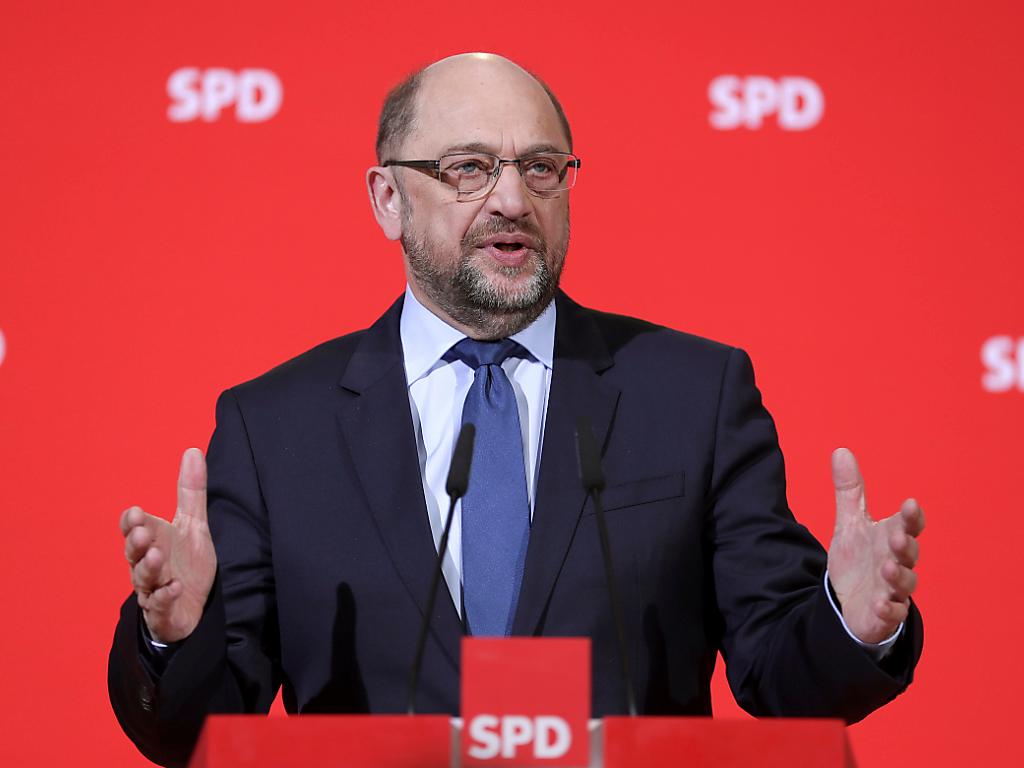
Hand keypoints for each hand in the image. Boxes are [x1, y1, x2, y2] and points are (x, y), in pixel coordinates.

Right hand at [120, 448, 216, 643]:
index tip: (137, 513)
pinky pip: (159, 606)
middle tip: (143, 533)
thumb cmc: (187, 564)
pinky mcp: (164, 612)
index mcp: (151, 541)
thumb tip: (192, 450)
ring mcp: (153, 589)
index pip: (132, 528)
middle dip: (136, 543)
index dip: (131, 522)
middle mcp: (146, 565)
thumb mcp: (193, 525)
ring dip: (148, 568)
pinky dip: (164, 597)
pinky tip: (173, 588)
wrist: (195, 607)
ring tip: (157, 557)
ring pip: (143, 579)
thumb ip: (191, 491)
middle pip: (133, 553)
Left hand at [826, 448, 924, 644]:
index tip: (909, 503)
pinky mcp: (885, 614)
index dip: (911, 516)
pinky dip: (889, 609)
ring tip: (887, 567)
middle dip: (905, 545)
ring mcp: (893, 590)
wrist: (849, 601)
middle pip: (909, 553)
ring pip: (904, 583)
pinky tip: (881, 604)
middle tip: (897, 537)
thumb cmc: (859, 560)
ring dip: (899, 576)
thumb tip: (841, 450)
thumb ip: (850, 491)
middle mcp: (897, 563)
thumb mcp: (850, 523)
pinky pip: (892, 614)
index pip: (908, 525)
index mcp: (892, 539)